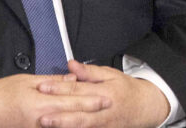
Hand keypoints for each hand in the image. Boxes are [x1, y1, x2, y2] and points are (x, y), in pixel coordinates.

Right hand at [0, 73, 110, 127]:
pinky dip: (65, 126)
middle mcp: (42, 119)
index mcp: (41, 102)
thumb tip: (69, 79)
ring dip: (81, 122)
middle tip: (109, 107)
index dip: (90, 98)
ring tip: (98, 119)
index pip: (71, 99)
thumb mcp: (25, 81)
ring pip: (65, 125)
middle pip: (72, 114)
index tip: (105, 96)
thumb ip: (50, 81)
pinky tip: (74, 124)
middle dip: (92, 111)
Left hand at [35, 60, 169, 127]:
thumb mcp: (111, 74)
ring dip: (65, 127)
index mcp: (105, 92)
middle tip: (41, 116)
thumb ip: (89, 72)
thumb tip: (71, 64)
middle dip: (59, 116)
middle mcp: (104, 111)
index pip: (78, 91)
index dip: (59, 89)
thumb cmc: (126, 90)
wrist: (145, 107)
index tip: (43, 87)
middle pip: (79, 115)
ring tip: (47, 126)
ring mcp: (105, 126)